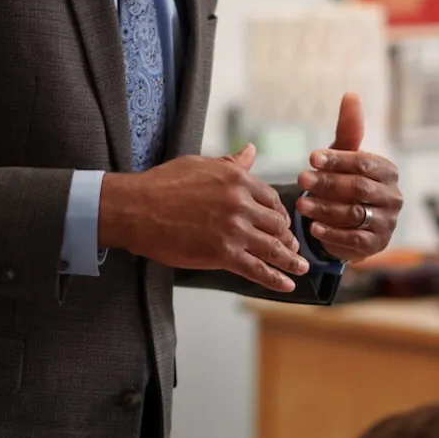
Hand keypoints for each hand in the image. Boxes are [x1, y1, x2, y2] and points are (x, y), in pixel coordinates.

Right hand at [98, 146, 307, 292]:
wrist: (136, 209)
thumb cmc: (162, 184)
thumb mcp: (200, 165)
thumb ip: (231, 164)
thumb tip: (250, 151)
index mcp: (238, 180)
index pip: (271, 199)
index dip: (279, 214)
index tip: (281, 223)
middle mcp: (241, 204)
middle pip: (277, 224)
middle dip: (287, 238)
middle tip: (292, 248)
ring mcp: (234, 230)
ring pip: (273, 248)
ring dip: (291, 260)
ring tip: (302, 268)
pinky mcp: (223, 254)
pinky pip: (257, 269)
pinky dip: (276, 279)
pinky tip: (287, 286)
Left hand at [295, 92, 399, 260]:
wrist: (349, 223)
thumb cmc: (346, 181)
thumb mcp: (345, 156)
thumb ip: (349, 129)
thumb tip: (350, 95)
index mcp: (388, 171)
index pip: (364, 162)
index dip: (337, 159)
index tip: (311, 157)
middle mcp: (393, 196)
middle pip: (359, 188)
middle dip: (328, 183)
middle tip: (301, 179)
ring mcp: (387, 222)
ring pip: (355, 214)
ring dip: (325, 209)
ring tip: (300, 204)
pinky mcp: (377, 244)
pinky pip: (355, 239)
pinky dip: (332, 233)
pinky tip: (312, 227)